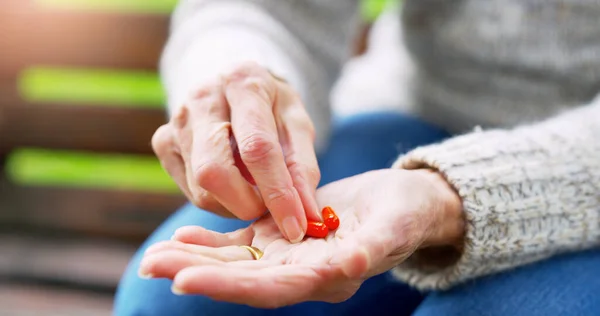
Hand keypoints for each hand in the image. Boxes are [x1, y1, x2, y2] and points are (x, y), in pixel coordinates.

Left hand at [138, 169, 463, 307]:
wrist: (404, 204)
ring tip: (154, 256)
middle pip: (242, 280)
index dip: (228, 286)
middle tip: (151, 265)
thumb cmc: (404, 215)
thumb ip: (371, 249)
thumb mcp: (393, 227)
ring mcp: (288, 257)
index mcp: (327, 277)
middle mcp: (301, 274)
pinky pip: (242, 244)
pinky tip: (184, 234)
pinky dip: (212, 243)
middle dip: (196, 274)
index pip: (270, 288)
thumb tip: (348, 266)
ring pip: (235, 264)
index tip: (185, 280)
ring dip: (194, 260)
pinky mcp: (282, 237)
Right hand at [152, 62, 320, 242]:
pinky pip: (191, 191)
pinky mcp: (163, 142)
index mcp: (243, 82)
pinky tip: (233, 184)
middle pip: (215, 172)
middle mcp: (202, 98)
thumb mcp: (298, 125)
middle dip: (247, 204)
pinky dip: (219, 201)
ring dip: (235, 204)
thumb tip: (309, 217)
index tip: (296, 227)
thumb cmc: (272, 107)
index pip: (257, 148)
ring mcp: (176, 121)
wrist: (234, 88)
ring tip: (255, 189)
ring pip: (202, 189)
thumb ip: (304, 169)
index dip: (277, 193)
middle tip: (269, 209)